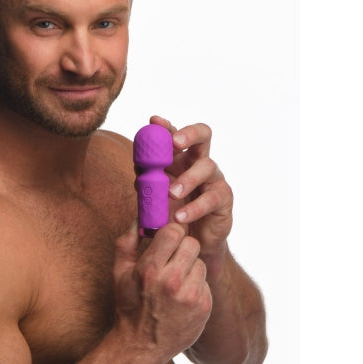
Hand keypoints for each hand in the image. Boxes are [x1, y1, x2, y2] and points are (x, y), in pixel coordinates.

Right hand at [112, 221, 212, 363]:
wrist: (140, 346)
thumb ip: (128, 242)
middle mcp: (172, 282)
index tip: (167, 238)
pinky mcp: (204, 307)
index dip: (171, 232)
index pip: (174, 232)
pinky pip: (206, 282)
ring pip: (200, 262)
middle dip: (182, 248)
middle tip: (172, 259)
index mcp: (150, 270)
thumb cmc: (128, 305)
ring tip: (175, 282)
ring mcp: (190, 296)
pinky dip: (196, 286)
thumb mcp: (119, 273)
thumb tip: (140, 218)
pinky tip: (181, 298)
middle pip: (192, 243)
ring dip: (190, 267)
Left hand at [149, 115, 232, 260]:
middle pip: (203, 135)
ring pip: (206, 166)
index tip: (154, 122)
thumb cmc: (172, 213)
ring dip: (187, 178)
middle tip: (174, 143)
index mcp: (181, 158)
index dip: (167, 126)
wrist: (190, 241)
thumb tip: (138, 165)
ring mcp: (214, 178)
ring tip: (172, 194)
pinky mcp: (223, 198)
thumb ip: (148, 179)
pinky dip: (194, 208)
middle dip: (189, 134)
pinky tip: (180, 217)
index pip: (176, 135)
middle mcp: (199, 162)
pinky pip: (211, 198)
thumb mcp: (156, 196)